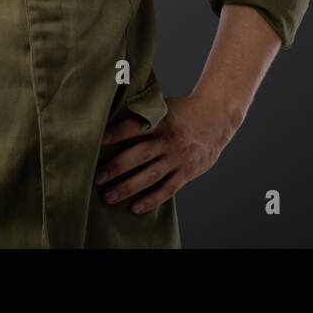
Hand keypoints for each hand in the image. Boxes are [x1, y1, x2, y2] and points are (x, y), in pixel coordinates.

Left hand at [95, 93, 238, 213]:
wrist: (216, 119)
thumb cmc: (182, 111)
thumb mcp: (164, 106)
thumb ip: (143, 113)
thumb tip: (111, 114)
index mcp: (161, 120)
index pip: (134, 127)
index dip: (115, 134)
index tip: (96, 141)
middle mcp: (169, 140)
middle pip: (140, 155)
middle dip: (117, 167)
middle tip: (96, 177)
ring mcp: (178, 158)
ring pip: (151, 175)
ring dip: (128, 187)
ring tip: (108, 196)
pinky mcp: (186, 172)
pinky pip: (167, 189)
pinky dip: (151, 200)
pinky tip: (135, 207)